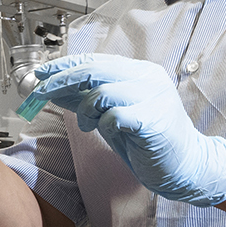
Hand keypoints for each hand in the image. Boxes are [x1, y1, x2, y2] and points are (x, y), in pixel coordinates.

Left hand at [31, 54, 225, 206]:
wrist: (185, 166)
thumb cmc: (146, 140)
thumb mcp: (110, 115)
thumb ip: (86, 99)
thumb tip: (53, 88)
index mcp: (138, 71)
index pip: (94, 60)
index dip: (64, 65)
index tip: (40, 74)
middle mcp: (147, 77)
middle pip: (93, 70)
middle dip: (60, 81)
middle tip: (39, 93)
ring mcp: (154, 96)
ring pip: (101, 92)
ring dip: (85, 111)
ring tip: (88, 125)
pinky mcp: (154, 119)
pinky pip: (114, 117)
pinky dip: (104, 125)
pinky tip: (110, 132)